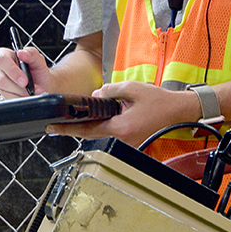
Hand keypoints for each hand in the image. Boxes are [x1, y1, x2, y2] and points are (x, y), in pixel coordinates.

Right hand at [0, 46, 47, 97]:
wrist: (38, 86)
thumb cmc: (36, 73)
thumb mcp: (38, 61)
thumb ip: (32, 54)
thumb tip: (21, 53)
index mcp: (1, 54)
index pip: (2, 60)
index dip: (13, 71)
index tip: (25, 81)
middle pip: (1, 79)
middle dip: (18, 88)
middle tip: (30, 91)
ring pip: (0, 92)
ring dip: (17, 95)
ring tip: (28, 94)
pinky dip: (13, 101)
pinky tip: (21, 98)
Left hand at [46, 81, 198, 147]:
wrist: (177, 110)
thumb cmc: (159, 101)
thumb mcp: (132, 89)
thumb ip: (110, 90)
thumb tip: (95, 95)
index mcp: (121, 127)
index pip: (87, 129)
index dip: (67, 128)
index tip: (52, 127)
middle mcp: (122, 139)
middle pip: (90, 135)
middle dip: (72, 129)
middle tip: (55, 125)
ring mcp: (127, 142)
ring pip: (100, 135)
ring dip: (87, 128)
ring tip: (70, 121)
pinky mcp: (130, 140)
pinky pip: (110, 135)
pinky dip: (99, 128)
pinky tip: (92, 121)